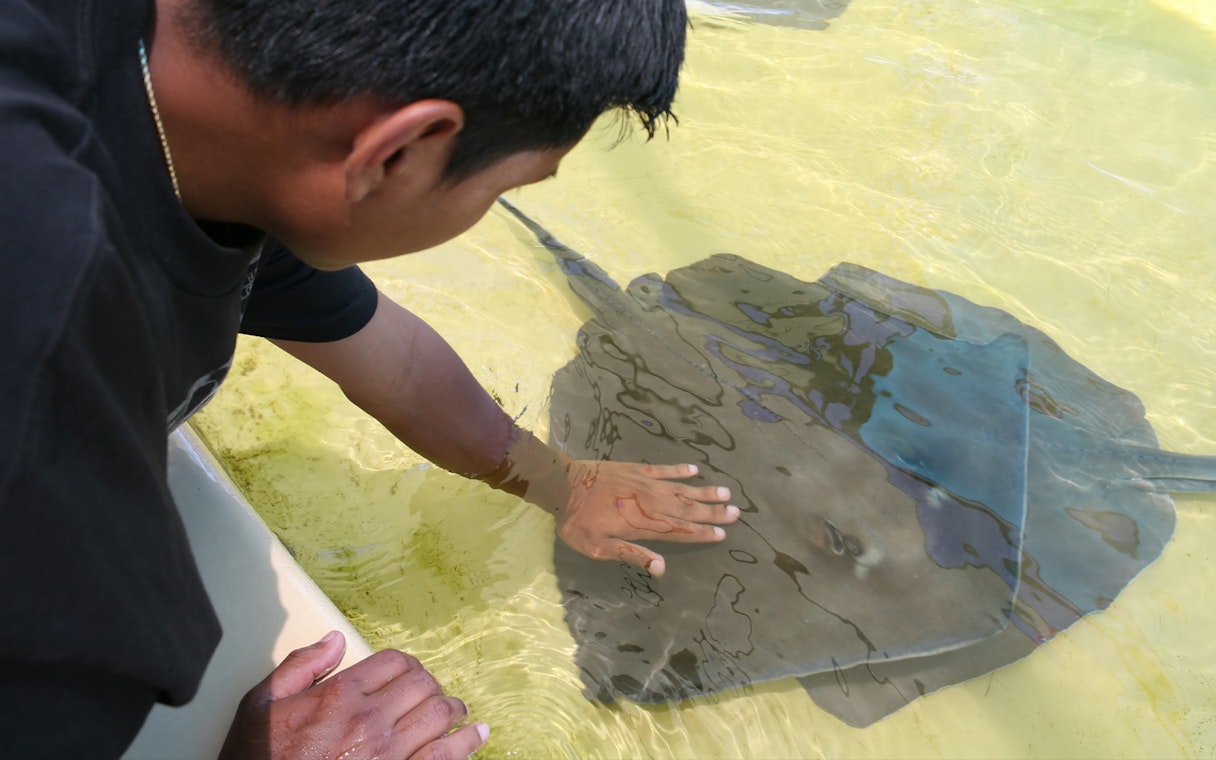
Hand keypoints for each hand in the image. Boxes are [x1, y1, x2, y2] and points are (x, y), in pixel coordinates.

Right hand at [219, 631, 488, 759]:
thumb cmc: (258, 759)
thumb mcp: (260, 704)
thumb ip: (300, 666)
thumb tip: (333, 640)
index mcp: (340, 696)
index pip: (394, 662)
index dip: (406, 663)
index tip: (409, 671)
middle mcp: (370, 721)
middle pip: (422, 685)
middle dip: (431, 685)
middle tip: (432, 692)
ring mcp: (389, 754)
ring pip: (441, 716)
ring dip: (453, 709)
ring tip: (457, 711)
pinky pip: (446, 756)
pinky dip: (467, 743)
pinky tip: (477, 735)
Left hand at [556, 460, 740, 576]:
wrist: (564, 485)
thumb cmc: (579, 523)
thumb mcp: (600, 547)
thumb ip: (632, 555)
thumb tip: (662, 568)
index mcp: (645, 525)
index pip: (680, 531)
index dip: (702, 533)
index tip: (723, 534)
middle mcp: (651, 504)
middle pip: (687, 509)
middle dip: (712, 513)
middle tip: (736, 512)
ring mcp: (646, 484)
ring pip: (681, 489)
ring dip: (704, 493)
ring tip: (725, 493)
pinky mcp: (637, 470)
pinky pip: (664, 469)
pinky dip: (680, 470)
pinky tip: (695, 470)